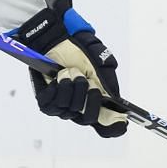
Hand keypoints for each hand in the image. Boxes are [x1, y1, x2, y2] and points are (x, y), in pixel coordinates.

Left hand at [12, 0, 127, 137]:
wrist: (57, 39)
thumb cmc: (80, 52)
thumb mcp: (101, 61)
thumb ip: (109, 80)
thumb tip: (114, 99)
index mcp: (95, 103)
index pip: (106, 127)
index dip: (113, 128)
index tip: (120, 122)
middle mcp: (80, 109)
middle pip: (87, 119)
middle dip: (89, 97)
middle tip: (86, 79)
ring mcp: (62, 107)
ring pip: (68, 109)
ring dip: (71, 87)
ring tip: (69, 72)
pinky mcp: (45, 101)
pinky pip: (51, 104)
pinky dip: (57, 88)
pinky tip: (57, 77)